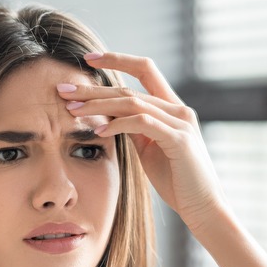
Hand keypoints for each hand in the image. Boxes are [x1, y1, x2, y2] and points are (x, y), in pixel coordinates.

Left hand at [58, 52, 225, 231]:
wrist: (203, 207)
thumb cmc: (176, 180)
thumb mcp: (149, 149)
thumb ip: (134, 129)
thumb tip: (108, 115)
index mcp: (172, 107)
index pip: (144, 69)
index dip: (117, 59)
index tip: (88, 59)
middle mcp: (179, 109)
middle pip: (129, 89)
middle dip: (93, 89)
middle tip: (63, 90)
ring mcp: (181, 122)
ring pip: (132, 103)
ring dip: (98, 105)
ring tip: (72, 109)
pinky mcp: (179, 140)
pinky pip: (143, 123)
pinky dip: (118, 124)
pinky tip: (99, 130)